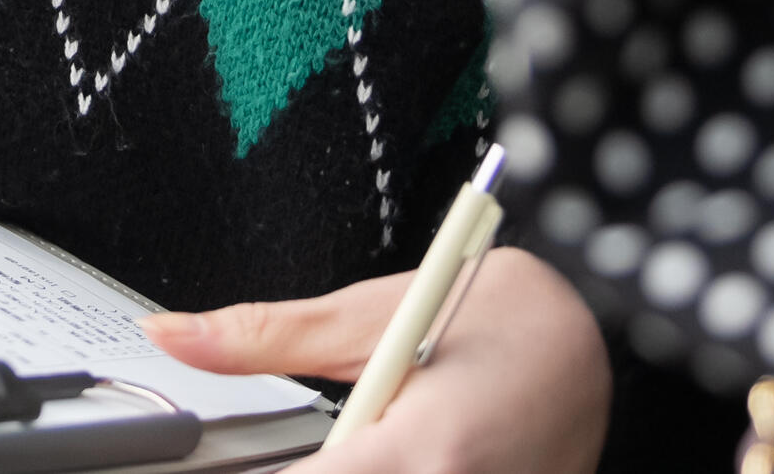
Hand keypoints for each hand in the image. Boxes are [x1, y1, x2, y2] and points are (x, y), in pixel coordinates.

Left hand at [145, 246, 609, 473]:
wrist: (600, 342)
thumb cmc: (501, 318)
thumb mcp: (375, 316)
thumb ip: (269, 338)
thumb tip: (174, 334)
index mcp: (425, 449)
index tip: (196, 467)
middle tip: (295, 441)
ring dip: (336, 471)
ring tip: (337, 443)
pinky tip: (360, 456)